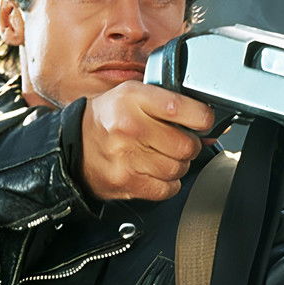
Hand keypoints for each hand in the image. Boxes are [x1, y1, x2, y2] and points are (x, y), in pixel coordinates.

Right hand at [81, 81, 214, 200]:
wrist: (74, 145)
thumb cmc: (109, 118)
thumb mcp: (134, 96)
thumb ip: (171, 106)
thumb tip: (208, 130)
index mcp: (132, 98)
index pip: (183, 109)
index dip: (202, 118)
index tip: (202, 121)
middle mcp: (129, 126)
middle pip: (186, 145)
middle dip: (189, 145)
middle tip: (177, 141)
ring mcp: (127, 157)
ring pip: (178, 168)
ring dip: (177, 165)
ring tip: (162, 155)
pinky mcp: (126, 182)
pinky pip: (167, 188)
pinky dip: (167, 183)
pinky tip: (155, 171)